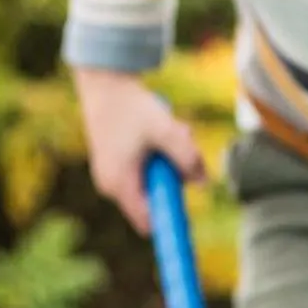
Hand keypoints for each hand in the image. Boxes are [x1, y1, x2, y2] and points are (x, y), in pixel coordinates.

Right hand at [74, 68, 204, 234]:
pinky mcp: (116, 165)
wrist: (104, 83)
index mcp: (120, 185)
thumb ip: (187, 157)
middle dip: (174, 180)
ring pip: (153, 183)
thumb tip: (202, 183)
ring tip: (169, 133)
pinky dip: (159, 156)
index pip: (149, 223)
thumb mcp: (166, 130)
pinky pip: (146, 172)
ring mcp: (112, 176)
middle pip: (155, 201)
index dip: (171, 223)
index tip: (190, 217)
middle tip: (179, 147)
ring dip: (169, 164)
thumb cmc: (132, 107)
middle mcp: (112, 187)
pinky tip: (158, 133)